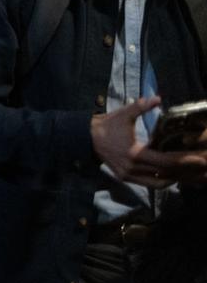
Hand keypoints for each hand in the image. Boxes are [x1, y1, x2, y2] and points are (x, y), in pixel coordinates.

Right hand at [92, 96, 206, 186]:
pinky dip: (162, 181)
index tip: (198, 160)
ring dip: (174, 179)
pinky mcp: (125, 178)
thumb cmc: (107, 125)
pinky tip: (171, 175)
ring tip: (187, 173)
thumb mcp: (124, 114)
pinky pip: (149, 184)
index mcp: (134, 154)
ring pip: (159, 183)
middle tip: (199, 167)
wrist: (86, 138)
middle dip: (184, 171)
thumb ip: (141, 106)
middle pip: (166, 174)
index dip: (183, 161)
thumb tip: (158, 98)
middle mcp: (133, 168)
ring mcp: (128, 175)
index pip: (165, 161)